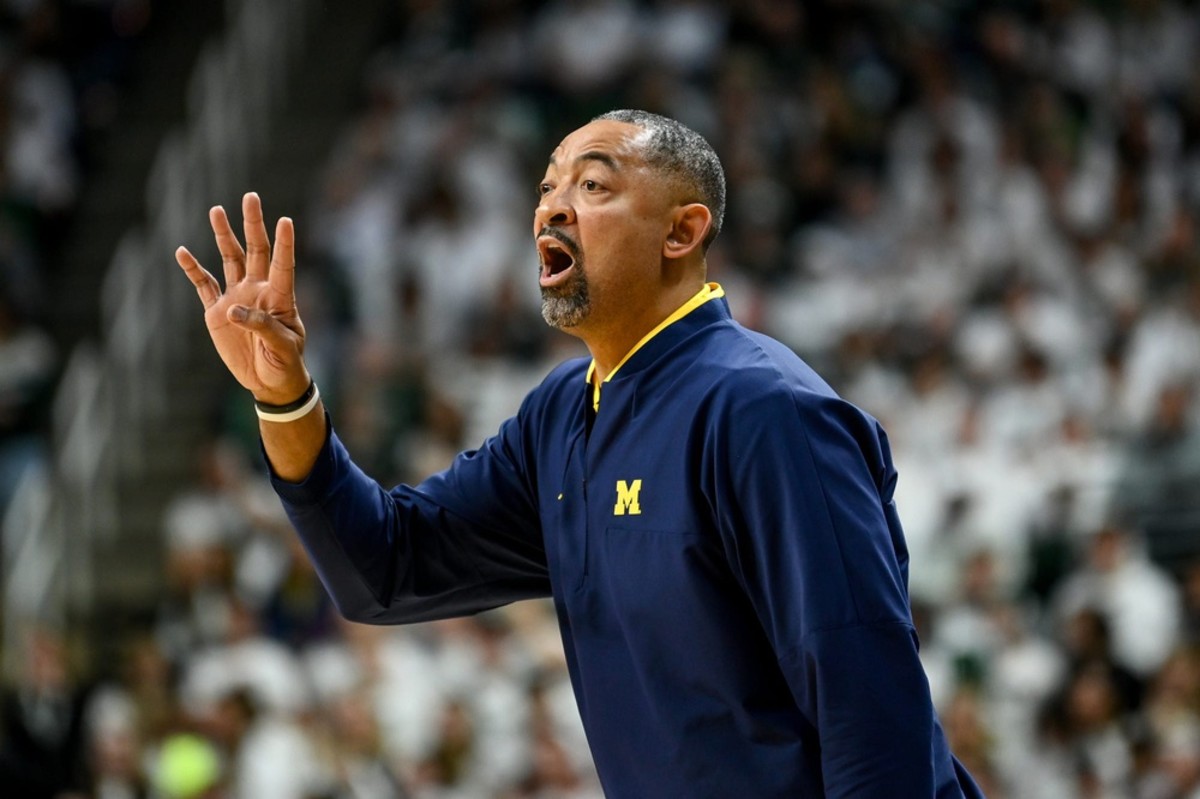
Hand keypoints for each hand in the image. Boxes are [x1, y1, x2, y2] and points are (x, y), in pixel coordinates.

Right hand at [175, 192, 309, 404]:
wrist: (270, 381)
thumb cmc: (286, 363)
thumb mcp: (283, 347)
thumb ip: (261, 326)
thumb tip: (233, 309)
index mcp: (280, 297)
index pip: (283, 265)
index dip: (285, 243)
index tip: (285, 220)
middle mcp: (258, 290)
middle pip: (256, 250)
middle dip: (252, 224)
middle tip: (251, 197)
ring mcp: (237, 297)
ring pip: (230, 259)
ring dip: (224, 236)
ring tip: (217, 210)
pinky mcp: (216, 311)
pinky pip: (204, 285)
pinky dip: (193, 269)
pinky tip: (183, 252)